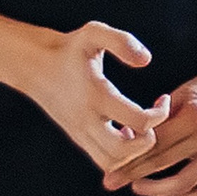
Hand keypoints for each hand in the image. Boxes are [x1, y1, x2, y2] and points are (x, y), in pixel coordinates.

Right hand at [17, 22, 168, 175]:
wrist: (34, 64)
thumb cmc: (69, 48)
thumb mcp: (94, 33)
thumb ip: (122, 42)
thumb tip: (146, 60)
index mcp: (96, 95)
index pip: (139, 121)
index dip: (160, 114)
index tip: (162, 99)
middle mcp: (87, 119)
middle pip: (125, 152)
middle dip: (148, 141)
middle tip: (153, 120)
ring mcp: (80, 132)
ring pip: (112, 162)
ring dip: (133, 152)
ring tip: (140, 128)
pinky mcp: (77, 138)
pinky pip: (102, 160)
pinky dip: (119, 155)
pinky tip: (125, 132)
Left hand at [102, 69, 196, 195]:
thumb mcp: (175, 98)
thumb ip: (152, 121)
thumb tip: (122, 138)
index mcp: (196, 116)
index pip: (154, 144)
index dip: (129, 159)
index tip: (109, 171)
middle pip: (164, 164)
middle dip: (133, 176)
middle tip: (112, 182)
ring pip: (184, 185)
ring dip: (156, 190)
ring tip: (139, 186)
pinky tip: (167, 195)